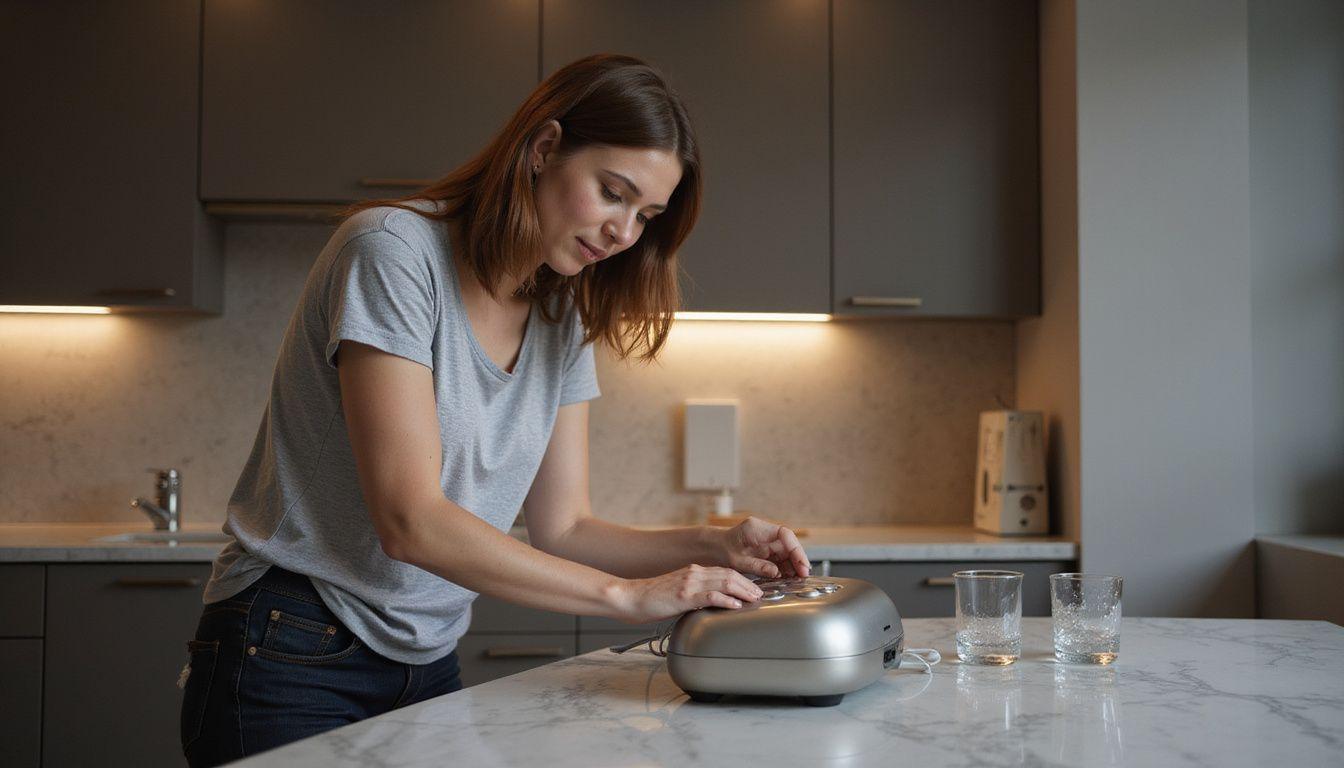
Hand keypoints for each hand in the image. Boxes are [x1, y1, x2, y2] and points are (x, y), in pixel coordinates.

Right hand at [613, 564, 764, 624]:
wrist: (630, 597)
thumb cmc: (651, 599)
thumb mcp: (677, 593)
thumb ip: (694, 595)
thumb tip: (710, 604)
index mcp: (693, 571)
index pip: (724, 571)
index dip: (743, 579)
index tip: (754, 588)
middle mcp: (694, 573)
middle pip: (729, 574)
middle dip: (748, 584)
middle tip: (760, 594)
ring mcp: (689, 583)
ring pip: (724, 582)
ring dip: (743, 590)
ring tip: (754, 598)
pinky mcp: (683, 596)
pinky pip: (710, 595)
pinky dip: (726, 599)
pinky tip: (735, 605)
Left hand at [713, 517, 810, 579]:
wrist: (711, 550)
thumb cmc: (720, 552)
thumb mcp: (736, 561)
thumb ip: (757, 565)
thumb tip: (776, 572)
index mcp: (756, 528)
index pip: (784, 534)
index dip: (796, 549)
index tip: (802, 564)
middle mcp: (763, 532)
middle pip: (788, 543)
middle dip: (798, 559)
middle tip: (803, 576)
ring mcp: (765, 540)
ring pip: (786, 551)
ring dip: (793, 565)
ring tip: (797, 580)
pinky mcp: (765, 549)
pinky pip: (780, 557)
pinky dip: (784, 568)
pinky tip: (787, 578)